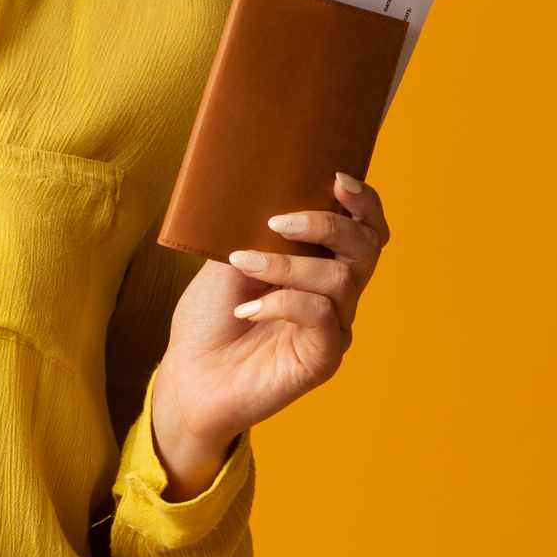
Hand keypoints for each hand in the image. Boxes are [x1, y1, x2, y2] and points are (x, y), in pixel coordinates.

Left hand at [149, 171, 391, 489]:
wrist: (189, 377)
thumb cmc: (209, 318)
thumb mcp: (229, 259)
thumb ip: (256, 229)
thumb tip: (268, 189)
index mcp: (322, 264)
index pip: (366, 229)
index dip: (364, 203)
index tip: (337, 179)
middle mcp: (337, 294)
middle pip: (367, 247)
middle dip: (328, 224)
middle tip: (278, 221)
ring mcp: (334, 327)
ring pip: (340, 279)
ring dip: (287, 265)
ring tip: (244, 263)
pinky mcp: (323, 359)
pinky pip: (321, 317)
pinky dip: (282, 302)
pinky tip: (247, 310)